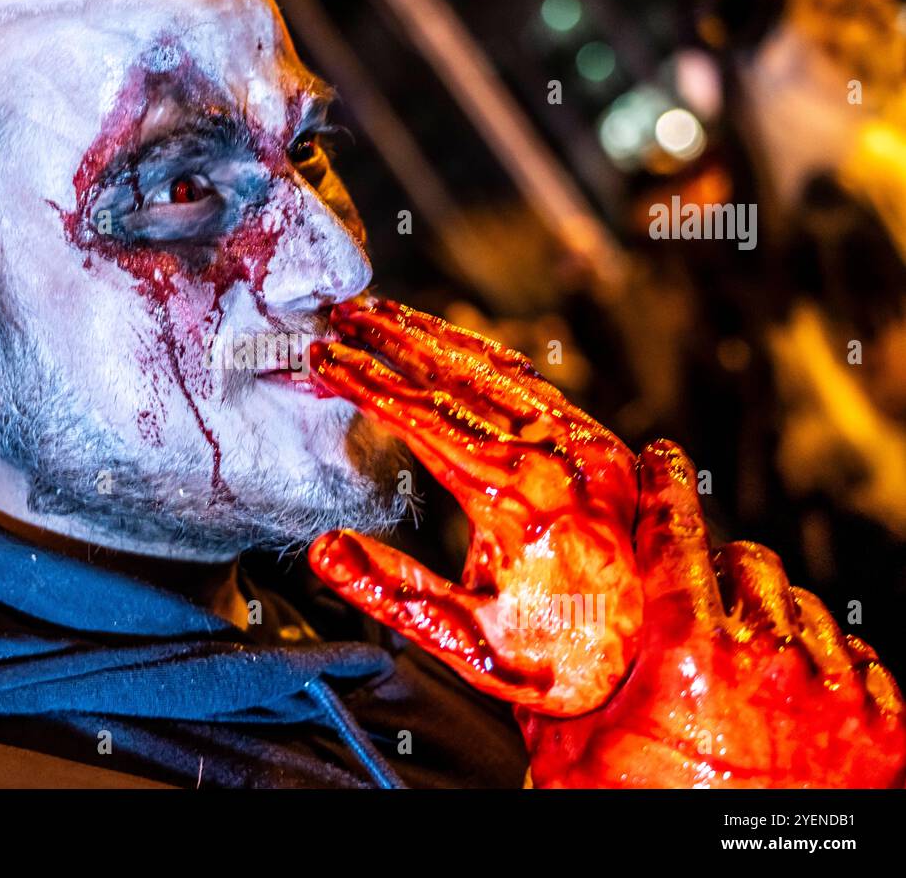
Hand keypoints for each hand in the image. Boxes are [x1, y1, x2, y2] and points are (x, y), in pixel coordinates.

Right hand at [307, 298, 641, 714]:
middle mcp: (554, 455)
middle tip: (346, 311)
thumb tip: (323, 549)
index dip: (364, 380)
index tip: (322, 355)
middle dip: (394, 336)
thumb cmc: (562, 661)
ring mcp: (583, 445)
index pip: (419, 414)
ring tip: (387, 315)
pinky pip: (533, 383)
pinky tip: (459, 349)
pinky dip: (485, 357)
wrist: (661, 672)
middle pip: (456, 372)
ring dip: (437, 337)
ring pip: (497, 367)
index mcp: (514, 494)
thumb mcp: (468, 639)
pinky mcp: (599, 447)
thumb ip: (391, 592)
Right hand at [518, 441, 905, 787]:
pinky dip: (817, 658)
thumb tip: (510, 635)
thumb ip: (552, 681)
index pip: (677, 530)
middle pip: (742, 558)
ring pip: (797, 602)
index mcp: (689, 655)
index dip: (666, 481)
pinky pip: (851, 651)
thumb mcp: (574, 755)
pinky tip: (783, 691)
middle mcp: (770, 659)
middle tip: (687, 602)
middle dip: (711, 568)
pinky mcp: (883, 725)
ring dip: (763, 615)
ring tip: (733, 661)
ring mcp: (835, 691)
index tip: (663, 458)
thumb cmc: (649, 825)